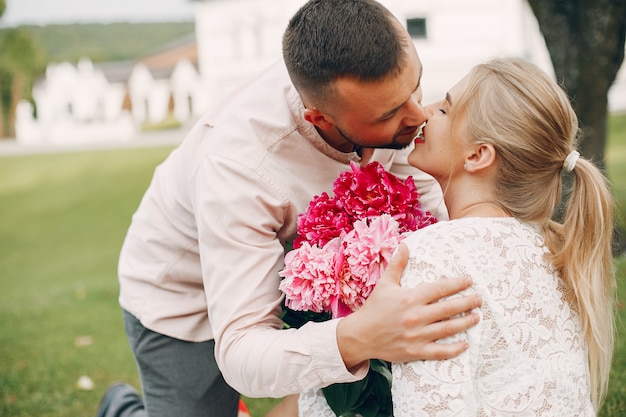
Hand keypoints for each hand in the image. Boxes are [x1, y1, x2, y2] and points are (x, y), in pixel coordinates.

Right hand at [336, 243, 481, 368]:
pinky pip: (440, 351)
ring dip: (465, 322)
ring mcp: (417, 335)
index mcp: (410, 298)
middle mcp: (416, 316)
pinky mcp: (415, 351)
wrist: (360, 335)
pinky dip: (454, 348)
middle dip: (467, 302)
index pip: (440, 289)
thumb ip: (397, 264)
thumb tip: (404, 244)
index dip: (457, 284)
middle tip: (479, 299)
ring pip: (448, 328)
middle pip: (449, 308)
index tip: (469, 281)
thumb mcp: (384, 284)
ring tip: (476, 317)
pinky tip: (465, 344)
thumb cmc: (374, 308)